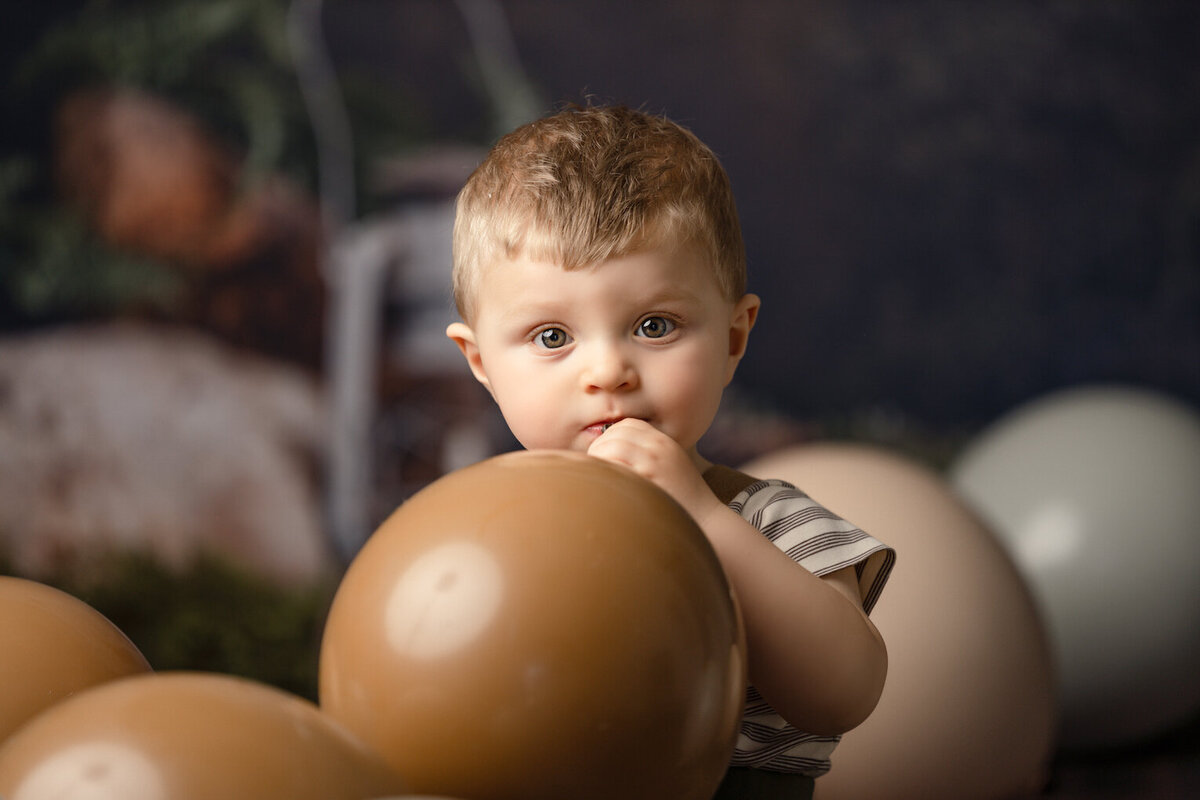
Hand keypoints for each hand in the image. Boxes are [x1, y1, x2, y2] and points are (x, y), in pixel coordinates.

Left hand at [586, 419, 722, 524]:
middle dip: (599, 447)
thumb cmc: (681, 498)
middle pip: (616, 432)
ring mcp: (655, 458)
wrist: (706, 519)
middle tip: (594, 467)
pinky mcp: (650, 475)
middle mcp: (660, 444)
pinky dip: (606, 472)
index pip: (627, 425)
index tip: (604, 456)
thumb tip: (611, 456)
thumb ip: (645, 457)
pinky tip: (606, 486)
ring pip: (612, 446)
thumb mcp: (667, 467)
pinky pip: (616, 464)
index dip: (609, 437)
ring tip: (598, 477)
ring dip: (598, 459)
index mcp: (663, 440)